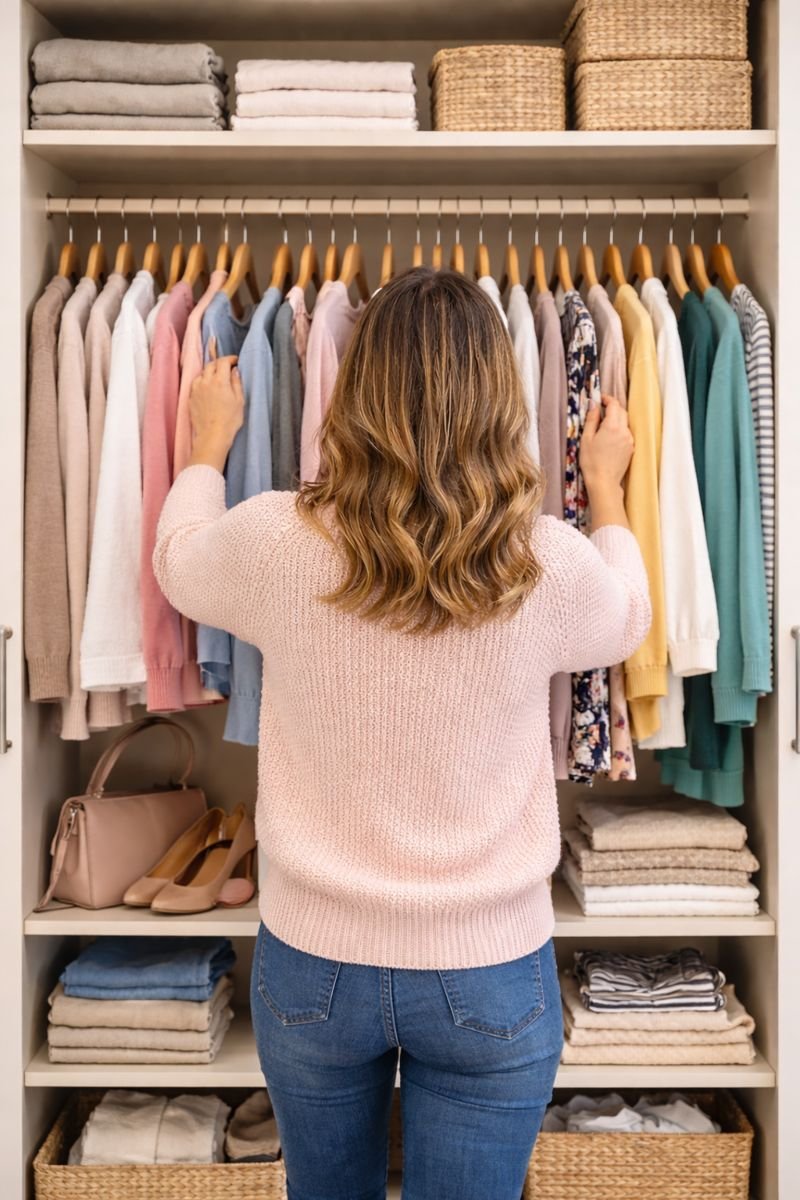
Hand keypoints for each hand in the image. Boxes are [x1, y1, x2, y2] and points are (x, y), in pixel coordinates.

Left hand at [189, 339, 244, 471]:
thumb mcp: (239, 401)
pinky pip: (196, 383)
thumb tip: (235, 371)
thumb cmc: (229, 421)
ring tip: (217, 378)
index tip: (236, 361)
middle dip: (220, 363)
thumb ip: (237, 383)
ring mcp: (196, 389)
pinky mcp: (191, 397)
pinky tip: (208, 387)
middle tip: (227, 368)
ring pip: (202, 373)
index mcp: (220, 381)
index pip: (223, 361)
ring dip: (210, 372)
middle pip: (211, 364)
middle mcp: (206, 382)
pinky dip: (202, 381)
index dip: (230, 359)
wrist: (212, 436)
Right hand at [580, 394, 633, 496]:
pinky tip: (610, 437)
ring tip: (604, 425)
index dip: (607, 399)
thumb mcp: (586, 439)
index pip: (614, 405)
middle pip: (622, 412)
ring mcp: (630, 440)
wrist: (604, 482)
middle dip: (613, 407)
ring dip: (617, 419)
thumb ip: (591, 420)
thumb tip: (594, 405)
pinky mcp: (631, 448)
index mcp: (612, 426)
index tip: (600, 399)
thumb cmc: (591, 462)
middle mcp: (624, 431)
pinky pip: (627, 433)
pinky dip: (620, 430)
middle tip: (601, 409)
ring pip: (625, 423)